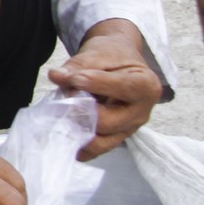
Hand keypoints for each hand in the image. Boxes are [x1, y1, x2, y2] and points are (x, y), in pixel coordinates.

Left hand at [48, 18, 163, 160]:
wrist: (118, 64)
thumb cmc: (112, 57)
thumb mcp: (98, 54)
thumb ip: (78, 67)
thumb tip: (57, 76)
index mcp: (146, 86)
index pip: (122, 88)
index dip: (95, 84)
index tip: (73, 78)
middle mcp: (141, 112)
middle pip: (108, 122)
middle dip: (81, 113)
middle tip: (62, 101)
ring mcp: (129, 129)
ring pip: (100, 142)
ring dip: (76, 132)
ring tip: (59, 118)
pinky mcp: (115, 139)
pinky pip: (95, 150)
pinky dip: (78, 145)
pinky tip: (63, 134)